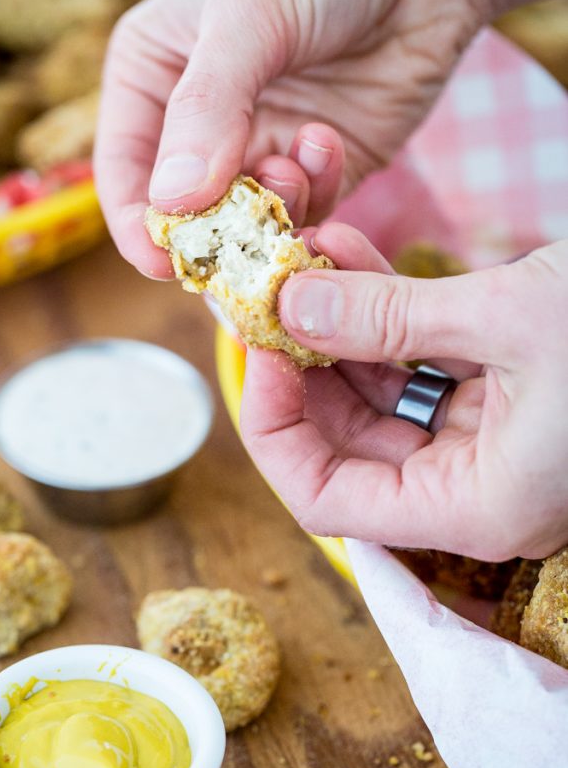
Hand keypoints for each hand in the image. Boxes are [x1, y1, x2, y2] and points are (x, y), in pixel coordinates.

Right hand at [95, 0, 488, 277]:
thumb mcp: (249, 13)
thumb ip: (208, 106)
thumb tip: (172, 202)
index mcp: (154, 77)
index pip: (125, 173)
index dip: (140, 226)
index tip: (163, 260)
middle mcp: (200, 123)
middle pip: (188, 214)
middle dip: (215, 230)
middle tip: (244, 235)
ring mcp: (261, 146)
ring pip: (248, 224)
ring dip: (271, 209)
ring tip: (293, 163)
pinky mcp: (319, 166)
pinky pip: (305, 211)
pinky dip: (315, 193)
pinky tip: (326, 139)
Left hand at [240, 231, 567, 560]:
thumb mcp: (508, 319)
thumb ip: (392, 317)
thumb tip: (290, 304)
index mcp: (473, 510)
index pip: (324, 499)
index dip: (274, 428)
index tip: (259, 347)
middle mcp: (472, 491)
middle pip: (342, 446)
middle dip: (299, 365)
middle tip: (267, 291)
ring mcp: (485, 447)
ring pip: (376, 400)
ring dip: (336, 328)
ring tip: (305, 257)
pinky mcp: (498, 403)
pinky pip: (418, 367)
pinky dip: (384, 317)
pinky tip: (348, 257)